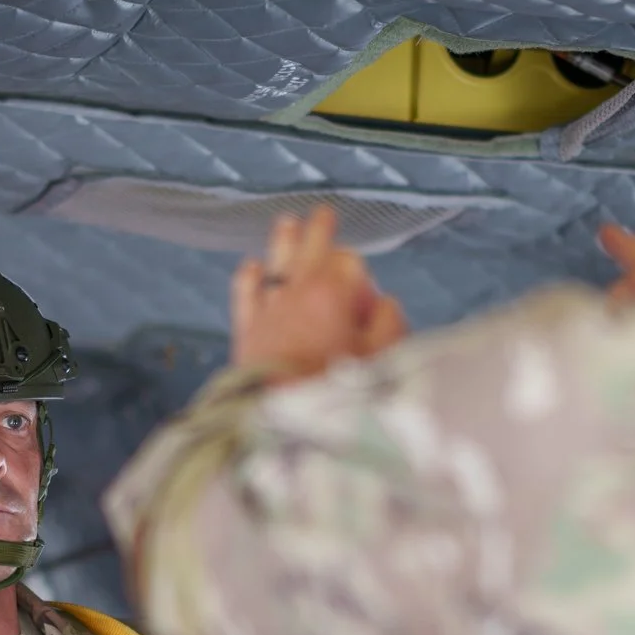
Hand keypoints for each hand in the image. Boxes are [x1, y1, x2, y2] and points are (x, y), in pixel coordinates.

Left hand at [231, 206, 408, 383]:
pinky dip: (250, 276)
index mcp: (334, 295)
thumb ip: (389, 322)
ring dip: (284, 240)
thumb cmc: (335, 391)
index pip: (351, 262)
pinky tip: (252, 267)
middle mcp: (300, 293)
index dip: (362, 275)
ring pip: (277, 261)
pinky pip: (246, 292)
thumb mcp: (381, 358)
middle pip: (312, 248)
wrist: (285, 420)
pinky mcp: (248, 330)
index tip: (366, 298)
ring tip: (288, 224)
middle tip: (325, 215)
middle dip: (321, 230)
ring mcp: (271, 309)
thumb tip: (385, 303)